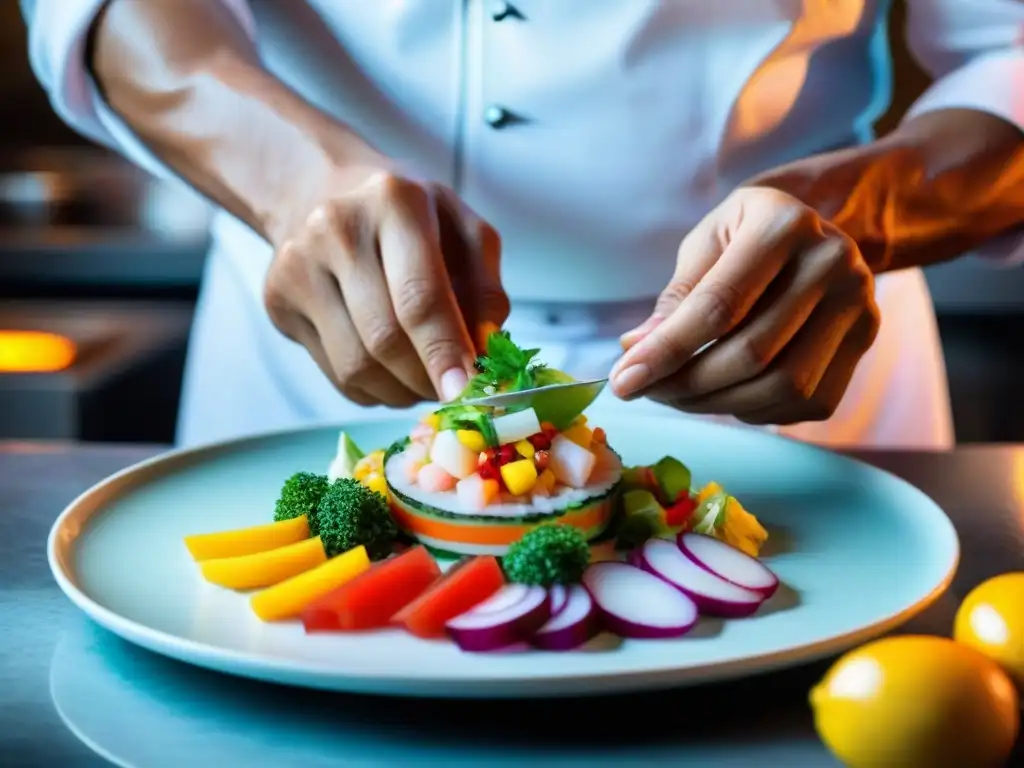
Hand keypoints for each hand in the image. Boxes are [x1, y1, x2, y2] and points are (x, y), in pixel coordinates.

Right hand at [264, 167, 507, 406]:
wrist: (323, 190)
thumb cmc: (407, 217)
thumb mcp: (463, 231)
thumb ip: (485, 291)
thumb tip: (483, 353)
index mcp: (395, 202)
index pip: (419, 296)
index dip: (444, 352)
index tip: (466, 391)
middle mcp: (337, 229)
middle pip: (384, 339)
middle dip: (425, 379)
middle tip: (452, 392)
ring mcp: (298, 265)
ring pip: (355, 366)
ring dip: (400, 391)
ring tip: (423, 381)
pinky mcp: (277, 299)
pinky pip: (334, 373)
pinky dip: (373, 389)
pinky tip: (389, 371)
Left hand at [610, 187, 879, 424]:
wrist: (815, 227)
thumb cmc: (745, 234)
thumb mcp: (705, 243)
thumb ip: (675, 298)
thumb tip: (635, 353)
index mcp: (783, 224)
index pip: (718, 306)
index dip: (666, 352)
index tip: (622, 382)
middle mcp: (832, 262)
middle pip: (752, 353)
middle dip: (687, 385)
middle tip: (647, 391)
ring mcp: (859, 304)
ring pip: (782, 386)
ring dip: (719, 404)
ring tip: (679, 395)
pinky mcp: (866, 341)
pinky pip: (807, 402)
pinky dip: (757, 409)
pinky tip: (728, 393)